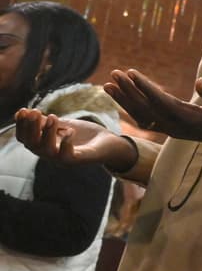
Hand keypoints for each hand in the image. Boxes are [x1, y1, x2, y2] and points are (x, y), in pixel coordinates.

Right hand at [15, 110, 136, 172]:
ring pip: (46, 150)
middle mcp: (51, 154)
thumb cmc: (86, 134)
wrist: (112, 143)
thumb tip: (30, 112)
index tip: (22, 110)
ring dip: (46, 132)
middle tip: (36, 111)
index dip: (21, 126)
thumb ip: (49, 122)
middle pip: (31, 144)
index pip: (25, 139)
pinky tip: (70, 130)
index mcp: (46, 145)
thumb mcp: (65, 125)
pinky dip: (66, 143)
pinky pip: (66, 156)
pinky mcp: (79, 160)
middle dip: (30, 127)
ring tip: (53, 117)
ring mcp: (64, 159)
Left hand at [104, 70, 201, 144]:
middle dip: (128, 91)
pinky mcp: (171, 129)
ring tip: (108, 84)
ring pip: (142, 115)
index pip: (161, 102)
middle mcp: (176, 127)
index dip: (145, 87)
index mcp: (188, 120)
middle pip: (146, 109)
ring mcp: (172, 129)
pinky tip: (123, 98)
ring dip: (125, 100)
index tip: (130, 73)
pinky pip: (147, 120)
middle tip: (113, 73)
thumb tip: (200, 82)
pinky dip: (132, 108)